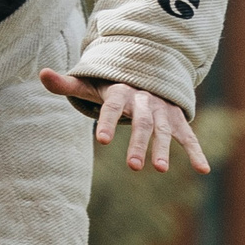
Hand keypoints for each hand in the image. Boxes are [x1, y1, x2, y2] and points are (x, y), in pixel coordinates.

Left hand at [39, 69, 212, 174]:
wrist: (149, 75)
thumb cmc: (114, 87)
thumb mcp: (91, 85)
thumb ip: (68, 84)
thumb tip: (41, 74)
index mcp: (121, 92)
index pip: (112, 106)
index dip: (107, 122)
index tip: (101, 140)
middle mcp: (145, 101)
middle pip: (142, 122)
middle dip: (139, 143)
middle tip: (132, 167)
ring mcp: (163, 111)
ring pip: (163, 130)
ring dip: (163, 149)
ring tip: (160, 170)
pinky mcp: (177, 121)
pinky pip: (188, 137)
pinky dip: (196, 152)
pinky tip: (203, 170)